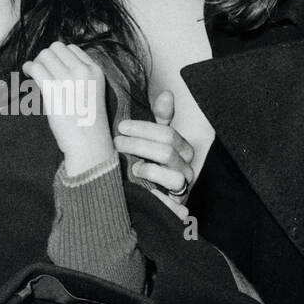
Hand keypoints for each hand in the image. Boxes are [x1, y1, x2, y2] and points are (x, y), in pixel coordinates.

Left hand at [22, 42, 113, 175]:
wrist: (89, 143)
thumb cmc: (89, 122)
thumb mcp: (92, 91)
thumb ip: (80, 76)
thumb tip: (56, 64)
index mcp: (95, 70)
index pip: (72, 49)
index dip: (59, 56)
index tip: (53, 67)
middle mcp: (83, 71)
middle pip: (56, 48)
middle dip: (46, 56)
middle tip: (41, 69)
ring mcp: (68, 80)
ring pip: (45, 55)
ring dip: (36, 62)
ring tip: (33, 73)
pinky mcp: (53, 91)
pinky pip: (35, 68)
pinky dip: (28, 68)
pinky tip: (27, 74)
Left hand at [114, 89, 194, 219]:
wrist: (149, 195)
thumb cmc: (149, 161)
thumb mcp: (153, 138)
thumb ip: (160, 118)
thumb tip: (167, 94)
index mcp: (182, 149)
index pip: (167, 133)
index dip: (144, 129)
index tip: (121, 127)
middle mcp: (185, 168)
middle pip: (167, 153)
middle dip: (139, 146)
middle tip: (117, 143)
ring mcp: (182, 189)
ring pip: (175, 179)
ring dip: (151, 172)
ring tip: (133, 168)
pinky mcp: (176, 209)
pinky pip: (176, 208)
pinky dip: (163, 202)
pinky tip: (148, 194)